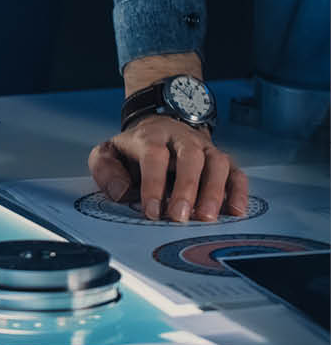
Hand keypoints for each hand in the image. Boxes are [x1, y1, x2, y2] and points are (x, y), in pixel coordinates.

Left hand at [89, 116, 249, 222]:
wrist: (158, 127)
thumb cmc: (134, 151)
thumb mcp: (109, 154)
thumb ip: (106, 171)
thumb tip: (122, 193)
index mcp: (151, 136)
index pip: (154, 155)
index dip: (153, 184)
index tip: (152, 211)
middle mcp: (181, 139)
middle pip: (190, 156)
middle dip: (186, 187)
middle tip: (180, 217)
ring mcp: (204, 148)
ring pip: (216, 162)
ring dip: (214, 190)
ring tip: (207, 217)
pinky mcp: (221, 161)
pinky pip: (236, 172)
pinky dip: (239, 191)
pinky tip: (236, 211)